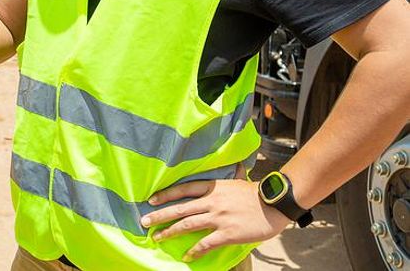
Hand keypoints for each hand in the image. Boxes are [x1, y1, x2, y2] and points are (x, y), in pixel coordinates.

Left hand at [141, 179, 291, 261]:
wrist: (274, 204)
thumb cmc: (255, 193)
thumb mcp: (237, 180)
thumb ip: (229, 176)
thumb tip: (234, 163)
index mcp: (212, 187)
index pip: (182, 189)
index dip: (165, 195)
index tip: (151, 200)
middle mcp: (211, 201)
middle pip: (180, 209)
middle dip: (160, 216)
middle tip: (144, 222)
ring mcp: (218, 217)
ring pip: (188, 225)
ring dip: (170, 232)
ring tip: (157, 238)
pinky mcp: (227, 233)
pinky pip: (206, 242)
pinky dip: (194, 250)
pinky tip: (187, 255)